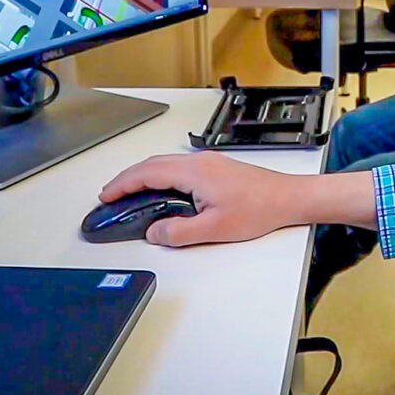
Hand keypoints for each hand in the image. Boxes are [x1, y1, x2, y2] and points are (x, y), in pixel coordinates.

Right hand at [99, 152, 296, 246]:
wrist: (288, 198)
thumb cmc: (259, 209)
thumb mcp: (214, 229)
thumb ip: (179, 232)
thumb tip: (154, 232)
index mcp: (194, 172)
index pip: (147, 173)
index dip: (122, 184)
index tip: (106, 195)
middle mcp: (199, 162)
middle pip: (152, 164)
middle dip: (127, 179)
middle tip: (110, 195)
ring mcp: (208, 162)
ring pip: (165, 164)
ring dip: (144, 176)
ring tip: (129, 193)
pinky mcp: (216, 167)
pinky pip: (178, 167)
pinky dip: (160, 176)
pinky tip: (160, 190)